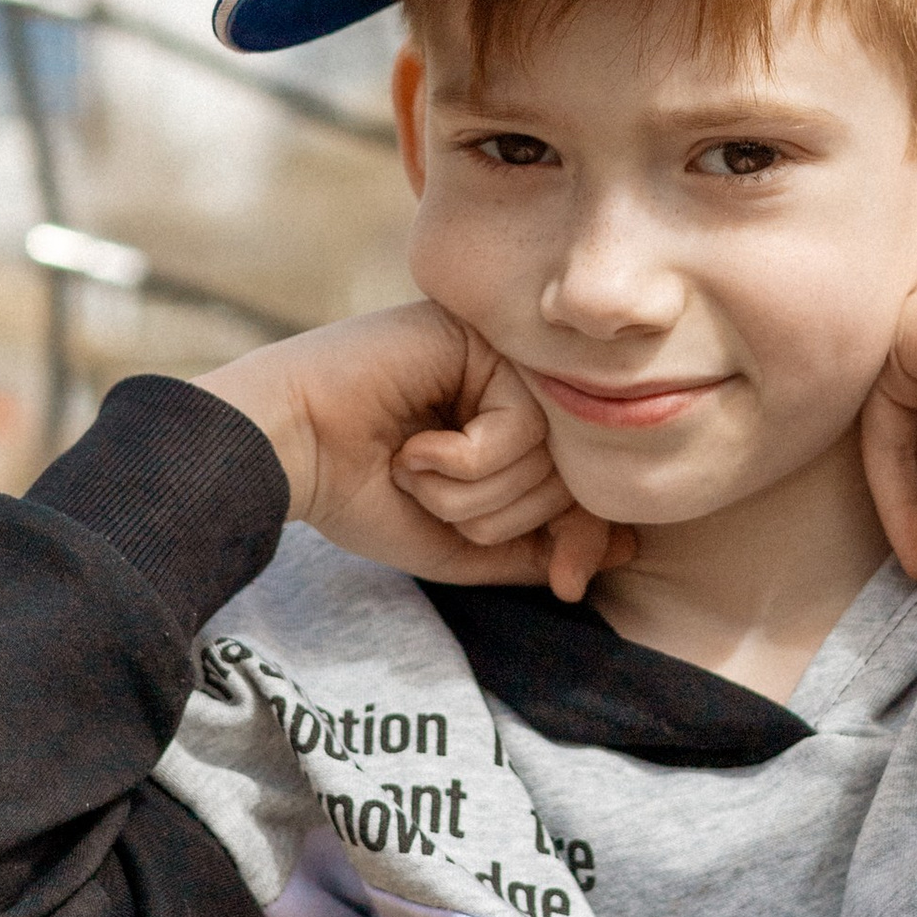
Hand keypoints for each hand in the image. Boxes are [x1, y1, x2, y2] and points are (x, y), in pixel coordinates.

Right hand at [199, 306, 628, 600]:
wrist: (283, 454)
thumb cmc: (358, 493)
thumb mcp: (464, 541)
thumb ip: (541, 545)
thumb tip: (632, 544)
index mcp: (518, 422)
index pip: (588, 482)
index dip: (583, 537)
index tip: (569, 581)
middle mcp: (517, 382)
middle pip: (574, 475)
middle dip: (501, 517)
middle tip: (429, 499)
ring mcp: (501, 354)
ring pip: (549, 456)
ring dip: (473, 493)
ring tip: (413, 468)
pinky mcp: (480, 336)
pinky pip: (521, 424)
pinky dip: (462, 460)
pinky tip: (413, 444)